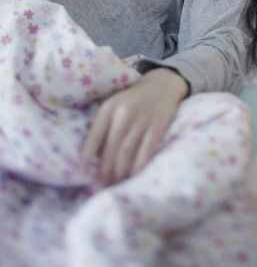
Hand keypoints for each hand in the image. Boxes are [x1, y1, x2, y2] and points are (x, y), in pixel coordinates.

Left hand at [80, 67, 188, 185]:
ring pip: (127, 149)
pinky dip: (140, 162)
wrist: (162, 85)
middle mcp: (125, 112)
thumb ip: (104, 125)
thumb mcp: (115, 105)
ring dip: (120, 169)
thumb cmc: (133, 99)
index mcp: (110, 107)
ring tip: (115, 182)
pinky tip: (134, 173)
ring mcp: (143, 118)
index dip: (87, 154)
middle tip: (100, 185)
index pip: (94, 135)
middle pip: (111, 146)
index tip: (82, 171)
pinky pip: (147, 148)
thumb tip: (95, 156)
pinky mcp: (159, 124)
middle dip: (104, 169)